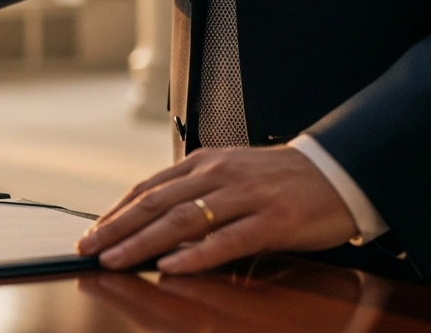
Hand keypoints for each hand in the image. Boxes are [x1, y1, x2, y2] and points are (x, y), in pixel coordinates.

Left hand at [75, 145, 357, 273]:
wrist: (340, 171)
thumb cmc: (281, 180)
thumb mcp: (231, 176)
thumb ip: (196, 193)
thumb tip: (152, 222)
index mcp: (205, 163)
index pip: (149, 188)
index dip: (117, 212)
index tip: (92, 233)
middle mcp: (219, 175)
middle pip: (156, 203)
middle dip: (117, 228)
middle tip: (89, 249)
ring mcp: (245, 197)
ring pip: (182, 220)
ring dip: (143, 242)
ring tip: (115, 260)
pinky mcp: (273, 220)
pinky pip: (227, 240)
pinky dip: (195, 255)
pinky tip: (170, 267)